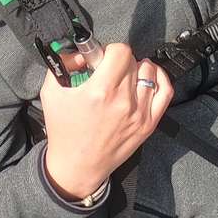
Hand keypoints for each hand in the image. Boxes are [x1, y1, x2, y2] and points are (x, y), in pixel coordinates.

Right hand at [39, 43, 172, 199]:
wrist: (77, 166)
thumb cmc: (64, 131)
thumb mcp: (51, 92)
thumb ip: (63, 64)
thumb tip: (82, 53)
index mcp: (100, 91)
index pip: (121, 52)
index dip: (110, 50)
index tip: (102, 59)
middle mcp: (123, 101)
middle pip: (134, 61)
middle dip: (120, 61)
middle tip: (108, 72)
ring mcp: (139, 113)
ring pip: (150, 72)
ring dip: (137, 69)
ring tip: (125, 77)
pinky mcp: (148, 124)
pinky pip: (165, 91)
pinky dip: (159, 79)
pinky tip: (147, 79)